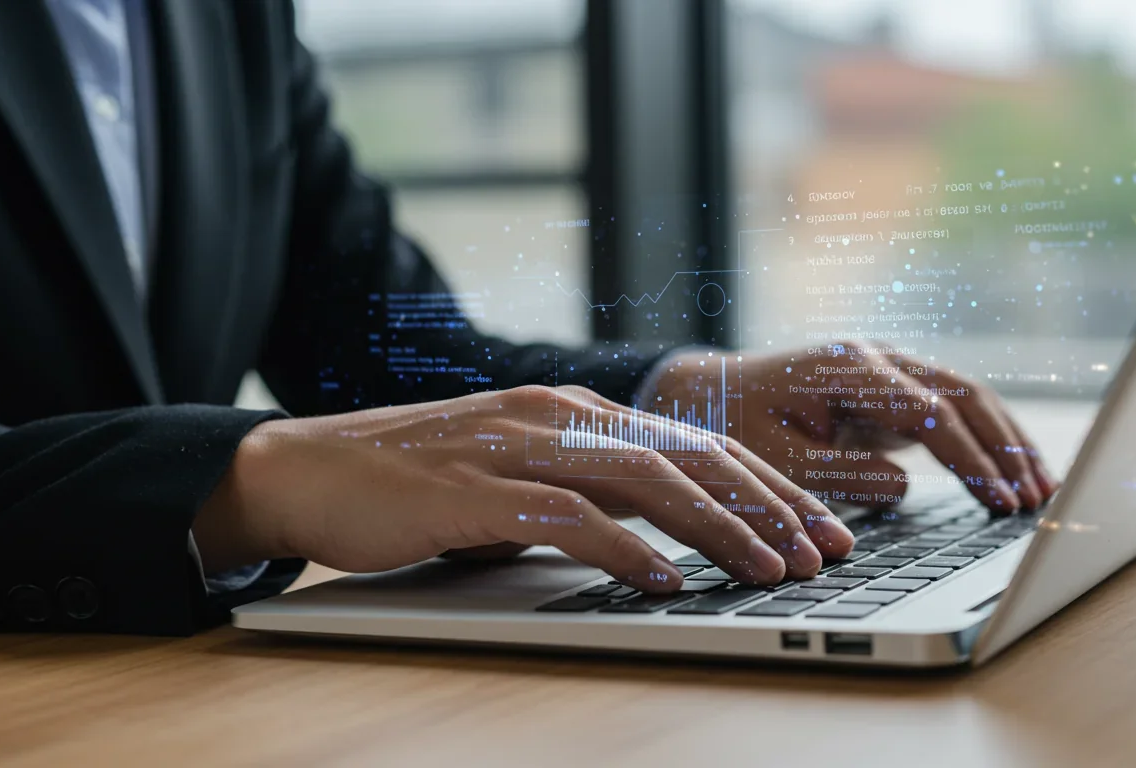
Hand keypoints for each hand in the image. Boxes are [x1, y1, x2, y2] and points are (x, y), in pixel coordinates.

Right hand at [193, 386, 854, 589]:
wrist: (309, 469)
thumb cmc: (420, 481)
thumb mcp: (521, 475)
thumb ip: (590, 490)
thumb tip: (667, 534)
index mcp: (577, 412)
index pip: (696, 446)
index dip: (767, 487)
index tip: (821, 528)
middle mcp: (559, 418)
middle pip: (690, 456)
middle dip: (769, 505)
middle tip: (825, 551)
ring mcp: (518, 447)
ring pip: (645, 480)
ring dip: (719, 529)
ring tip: (770, 569)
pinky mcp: (474, 489)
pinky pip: (568, 517)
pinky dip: (626, 550)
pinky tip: (666, 581)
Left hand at [647, 344, 1058, 513]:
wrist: (713, 394)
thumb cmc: (739, 425)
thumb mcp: (777, 459)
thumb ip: (840, 473)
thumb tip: (904, 488)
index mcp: (850, 369)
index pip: (930, 410)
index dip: (970, 457)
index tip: (999, 500)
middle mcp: (878, 360)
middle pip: (964, 395)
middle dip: (1006, 447)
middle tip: (1038, 500)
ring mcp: (891, 372)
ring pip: (969, 398)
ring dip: (1009, 443)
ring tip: (1044, 492)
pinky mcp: (896, 393)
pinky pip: (955, 413)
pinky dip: (988, 442)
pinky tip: (1014, 476)